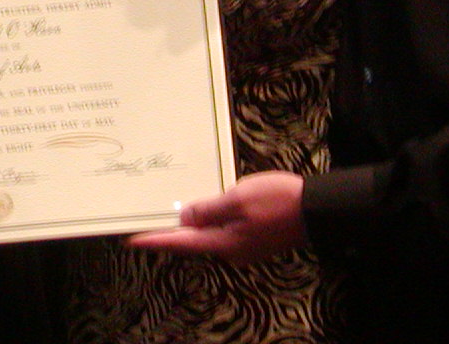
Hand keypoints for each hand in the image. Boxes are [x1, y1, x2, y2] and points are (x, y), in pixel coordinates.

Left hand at [128, 171, 306, 263]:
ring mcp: (243, 245)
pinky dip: (206, 221)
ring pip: (207, 236)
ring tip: (164, 216)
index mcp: (225, 243)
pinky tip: (198, 211)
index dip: (156, 240)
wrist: (317, 209)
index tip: (132, 238)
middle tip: (142, 223)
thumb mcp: (238, 199)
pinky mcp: (252, 237)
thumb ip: (208, 210)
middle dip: (168, 232)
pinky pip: (221, 230)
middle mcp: (231, 250)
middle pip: (192, 241)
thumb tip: (184, 219)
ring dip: (187, 226)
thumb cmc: (278, 201)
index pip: (181, 242)